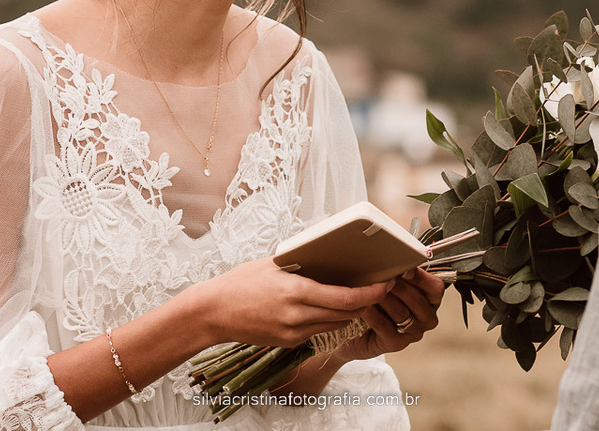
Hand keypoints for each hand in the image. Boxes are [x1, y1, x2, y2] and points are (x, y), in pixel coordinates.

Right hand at [187, 257, 394, 349]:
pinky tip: (326, 308)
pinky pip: (317, 331)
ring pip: (335, 325)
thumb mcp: (273, 265)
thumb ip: (302, 265)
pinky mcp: (288, 342)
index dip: (370, 294)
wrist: (213, 312)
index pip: (345, 298)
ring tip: (356, 297)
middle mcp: (297, 315)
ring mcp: (292, 332)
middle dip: (365, 303)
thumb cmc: (241, 282)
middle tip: (378, 289)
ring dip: (348, 313)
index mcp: (295, 291)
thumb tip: (331, 256)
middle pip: (346, 314)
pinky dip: (327, 320)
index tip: (384, 285)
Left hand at [336, 268, 444, 360]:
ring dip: (384, 299)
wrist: (356, 331)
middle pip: (418, 301)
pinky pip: (385, 326)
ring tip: (371, 289)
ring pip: (401, 313)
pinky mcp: (396, 343)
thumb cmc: (377, 303)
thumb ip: (399, 273)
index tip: (406, 269)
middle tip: (384, 277)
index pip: (435, 288)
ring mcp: (413, 332)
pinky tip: (364, 306)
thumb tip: (395, 257)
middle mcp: (425, 317)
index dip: (421, 278)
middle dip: (399, 287)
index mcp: (430, 300)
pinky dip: (374, 314)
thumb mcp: (391, 283)